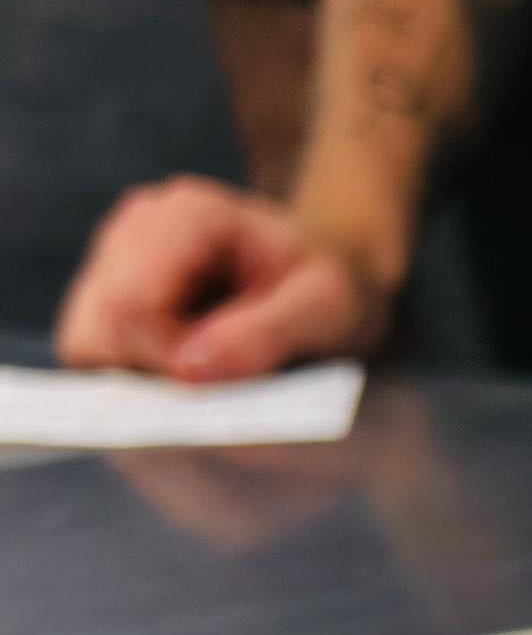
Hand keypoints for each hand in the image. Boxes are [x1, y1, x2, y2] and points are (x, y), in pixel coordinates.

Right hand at [55, 176, 396, 381]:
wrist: (338, 271)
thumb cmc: (341, 287)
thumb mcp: (330, 308)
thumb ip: (267, 336)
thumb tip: (188, 376)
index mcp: (189, 218)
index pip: (128, 312)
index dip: (166, 374)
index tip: (228, 401)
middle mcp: (137, 230)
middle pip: (93, 335)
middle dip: (148, 393)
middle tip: (220, 416)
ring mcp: (117, 260)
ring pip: (88, 353)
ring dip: (143, 400)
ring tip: (213, 410)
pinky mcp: (115, 296)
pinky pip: (101, 362)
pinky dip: (143, 396)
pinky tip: (196, 404)